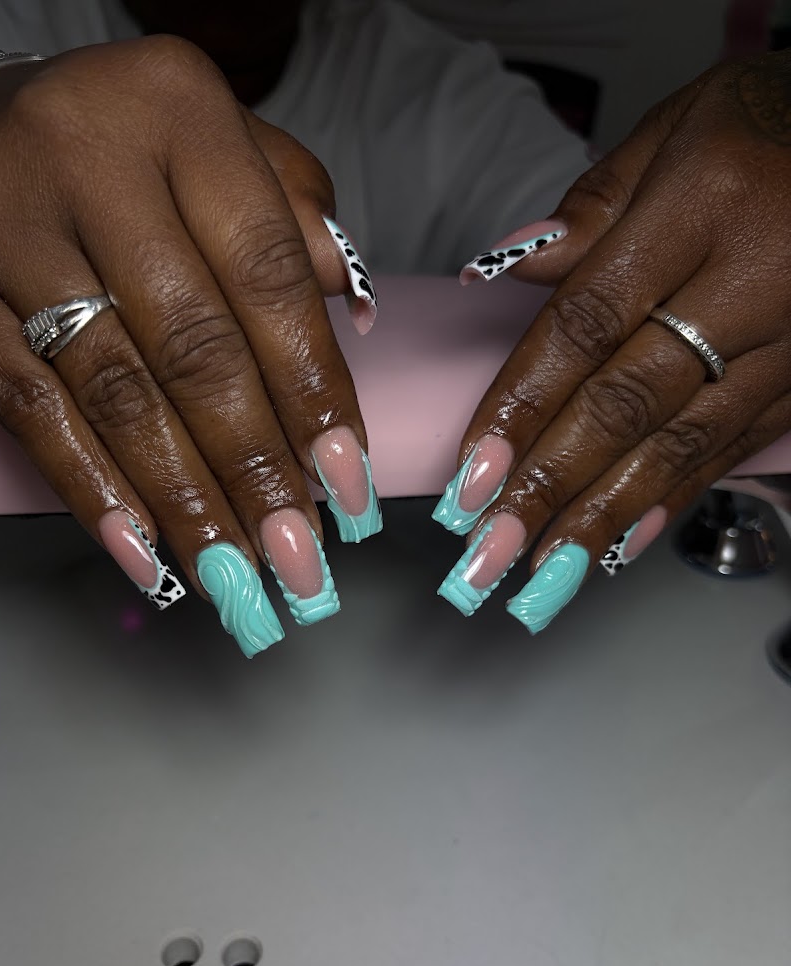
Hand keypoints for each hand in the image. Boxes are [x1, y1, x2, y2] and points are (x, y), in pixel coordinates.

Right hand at [0, 37, 380, 655]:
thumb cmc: (134, 138)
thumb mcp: (226, 140)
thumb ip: (294, 218)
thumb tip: (351, 320)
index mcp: (180, 115)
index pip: (268, 279)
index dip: (312, 394)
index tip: (349, 487)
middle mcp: (89, 163)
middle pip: (192, 348)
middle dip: (254, 471)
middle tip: (299, 559)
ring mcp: (9, 228)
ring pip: (114, 392)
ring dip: (181, 501)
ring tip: (235, 576)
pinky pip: (27, 405)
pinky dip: (89, 488)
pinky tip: (140, 551)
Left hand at [436, 51, 790, 629]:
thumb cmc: (768, 124)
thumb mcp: (676, 128)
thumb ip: (592, 209)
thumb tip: (506, 270)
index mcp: (703, 206)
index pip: (588, 324)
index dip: (524, 406)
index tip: (472, 474)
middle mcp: (754, 281)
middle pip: (629, 402)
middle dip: (551, 485)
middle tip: (490, 550)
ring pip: (683, 442)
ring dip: (604, 515)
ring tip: (544, 572)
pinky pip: (735, 446)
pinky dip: (673, 498)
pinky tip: (623, 542)